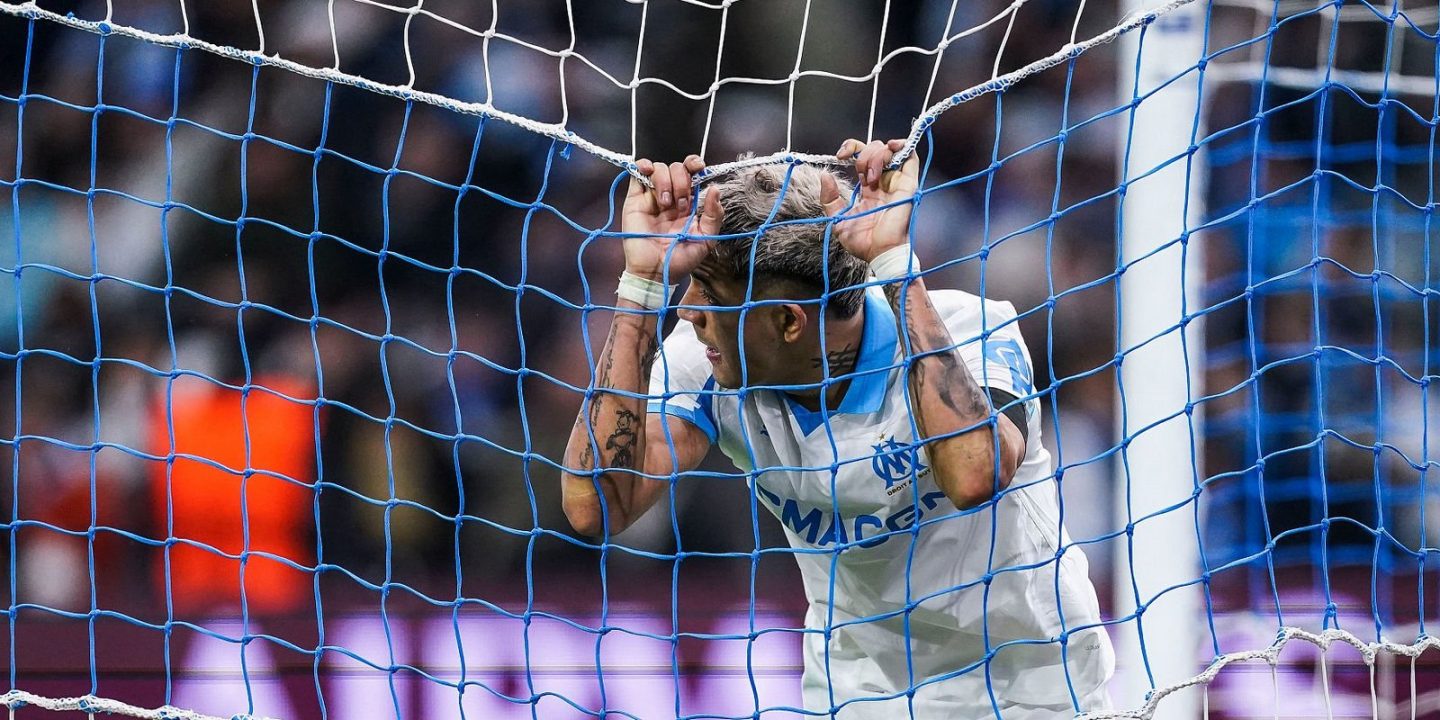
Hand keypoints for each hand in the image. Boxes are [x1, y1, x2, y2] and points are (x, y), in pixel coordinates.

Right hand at [621, 155, 722, 281]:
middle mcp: (671, 196)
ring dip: (665, 182)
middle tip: (679, 206)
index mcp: (688, 203)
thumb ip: (714, 215)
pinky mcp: (635, 199)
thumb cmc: (680, 259)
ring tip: (664, 204)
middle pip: (677, 169)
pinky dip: (643, 166)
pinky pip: (637, 173)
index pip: (692, 174)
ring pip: (660, 169)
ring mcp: (652, 196)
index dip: (695, 165)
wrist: (655, 272)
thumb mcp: (706, 240)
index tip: (699, 168)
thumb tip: (715, 188)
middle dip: (682, 182)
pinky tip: (648, 172)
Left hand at [819, 139, 918, 262]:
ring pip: (888, 150)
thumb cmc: (861, 241)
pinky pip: (910, 155)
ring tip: (872, 178)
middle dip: (863, 156)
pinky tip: (892, 147)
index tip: (840, 156)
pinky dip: (901, 145)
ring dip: (875, 156)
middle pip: (874, 149)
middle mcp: (883, 181)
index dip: (851, 148)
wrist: (878, 252)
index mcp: (868, 187)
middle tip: (861, 177)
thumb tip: (825, 175)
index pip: (861, 156)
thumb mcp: (837, 218)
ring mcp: (896, 181)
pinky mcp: (908, 183)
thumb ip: (829, 198)